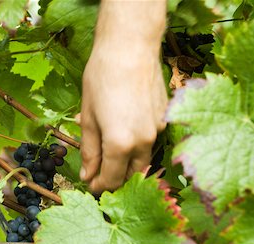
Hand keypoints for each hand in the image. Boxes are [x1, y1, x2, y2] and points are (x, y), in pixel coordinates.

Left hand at [80, 49, 166, 193]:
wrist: (130, 47)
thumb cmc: (101, 79)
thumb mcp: (88, 117)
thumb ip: (89, 150)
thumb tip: (88, 175)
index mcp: (121, 144)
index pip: (112, 180)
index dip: (99, 186)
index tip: (90, 185)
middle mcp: (144, 142)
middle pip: (131, 174)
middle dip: (115, 179)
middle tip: (100, 173)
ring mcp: (158, 129)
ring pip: (143, 158)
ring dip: (127, 163)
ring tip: (109, 153)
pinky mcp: (165, 118)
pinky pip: (150, 140)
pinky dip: (137, 145)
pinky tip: (124, 131)